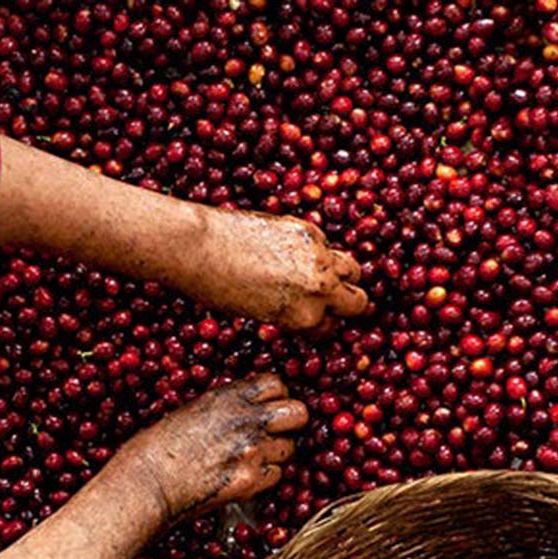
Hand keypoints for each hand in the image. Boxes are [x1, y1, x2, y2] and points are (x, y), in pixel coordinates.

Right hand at [122, 375, 308, 521]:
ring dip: (276, 453)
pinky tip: (245, 476)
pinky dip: (266, 477)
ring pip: (290, 448)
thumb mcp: (192, 410)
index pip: (277, 384)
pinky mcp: (251, 481)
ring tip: (251, 459)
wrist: (148, 481)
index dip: (275, 397)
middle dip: (290, 423)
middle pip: (299, 413)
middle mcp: (248, 421)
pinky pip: (277, 476)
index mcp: (231, 397)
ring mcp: (253, 451)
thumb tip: (244, 407)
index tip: (268, 406)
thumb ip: (225, 406)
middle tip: (275, 432)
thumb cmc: (157, 447)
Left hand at [204, 210, 367, 331]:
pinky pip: (325, 244)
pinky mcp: (308, 230)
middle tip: (329, 301)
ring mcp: (318, 257)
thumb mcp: (257, 311)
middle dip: (345, 304)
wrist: (200, 247)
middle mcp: (318, 289)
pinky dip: (316, 249)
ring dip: (341, 275)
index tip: (315, 320)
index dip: (321, 325)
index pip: (329, 328)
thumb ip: (287, 311)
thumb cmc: (216, 287)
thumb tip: (298, 306)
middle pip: (357, 302)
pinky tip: (292, 250)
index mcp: (304, 318)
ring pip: (352, 269)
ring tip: (319, 275)